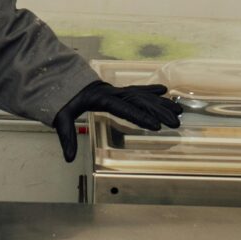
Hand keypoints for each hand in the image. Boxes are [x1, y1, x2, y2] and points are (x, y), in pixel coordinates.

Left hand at [53, 79, 182, 162]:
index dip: (140, 117)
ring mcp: (118, 90)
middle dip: (159, 112)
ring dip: (161, 103)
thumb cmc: (64, 100)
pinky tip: (166, 92)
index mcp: (101, 99)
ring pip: (143, 95)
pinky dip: (153, 91)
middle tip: (175, 122)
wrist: (64, 80)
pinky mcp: (119, 90)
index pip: (124, 109)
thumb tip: (68, 159)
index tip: (156, 126)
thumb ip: (66, 137)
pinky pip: (139, 90)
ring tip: (179, 110)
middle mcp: (113, 93)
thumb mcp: (61, 118)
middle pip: (139, 101)